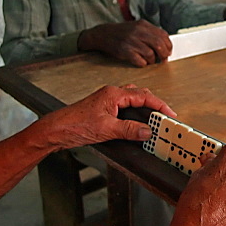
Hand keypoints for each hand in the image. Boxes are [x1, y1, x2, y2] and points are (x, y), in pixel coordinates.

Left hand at [37, 85, 175, 150]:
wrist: (56, 130)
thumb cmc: (74, 125)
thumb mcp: (107, 129)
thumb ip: (129, 130)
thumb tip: (147, 131)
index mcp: (114, 94)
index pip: (144, 95)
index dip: (159, 105)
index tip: (170, 114)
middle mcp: (111, 94)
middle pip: (140, 95)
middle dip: (154, 106)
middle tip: (164, 119)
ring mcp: (107, 101)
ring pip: (132, 101)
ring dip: (144, 110)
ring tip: (153, 122)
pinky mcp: (103, 110)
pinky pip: (125, 108)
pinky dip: (134, 115)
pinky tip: (135, 125)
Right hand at [80, 20, 172, 66]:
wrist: (103, 34)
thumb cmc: (122, 33)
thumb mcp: (137, 27)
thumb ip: (150, 33)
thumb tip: (165, 45)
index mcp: (143, 24)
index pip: (163, 35)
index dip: (168, 45)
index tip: (169, 51)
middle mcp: (137, 31)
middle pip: (159, 44)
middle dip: (164, 54)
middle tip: (163, 59)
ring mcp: (131, 41)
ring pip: (150, 54)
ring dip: (152, 60)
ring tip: (150, 61)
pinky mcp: (124, 51)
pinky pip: (140, 61)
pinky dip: (143, 63)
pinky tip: (141, 62)